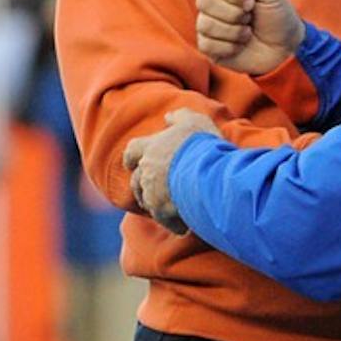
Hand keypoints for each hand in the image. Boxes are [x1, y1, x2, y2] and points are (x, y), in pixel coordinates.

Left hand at [123, 109, 218, 233]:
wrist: (209, 171)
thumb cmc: (201, 144)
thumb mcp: (194, 121)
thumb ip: (180, 117)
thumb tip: (169, 116)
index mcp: (150, 147)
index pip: (131, 151)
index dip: (132, 157)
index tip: (133, 162)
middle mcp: (147, 170)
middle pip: (136, 181)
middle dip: (143, 185)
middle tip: (155, 189)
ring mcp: (152, 192)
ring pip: (147, 201)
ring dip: (155, 203)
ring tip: (171, 206)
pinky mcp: (162, 212)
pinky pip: (165, 220)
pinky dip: (173, 222)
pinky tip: (185, 224)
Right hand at [196, 0, 304, 74]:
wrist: (285, 48)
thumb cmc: (278, 17)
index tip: (252, 1)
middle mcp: (212, 3)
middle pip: (204, 1)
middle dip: (234, 13)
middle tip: (250, 17)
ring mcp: (208, 25)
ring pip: (205, 24)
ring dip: (235, 31)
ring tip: (248, 32)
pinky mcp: (208, 47)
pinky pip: (207, 45)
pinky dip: (230, 47)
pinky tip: (240, 46)